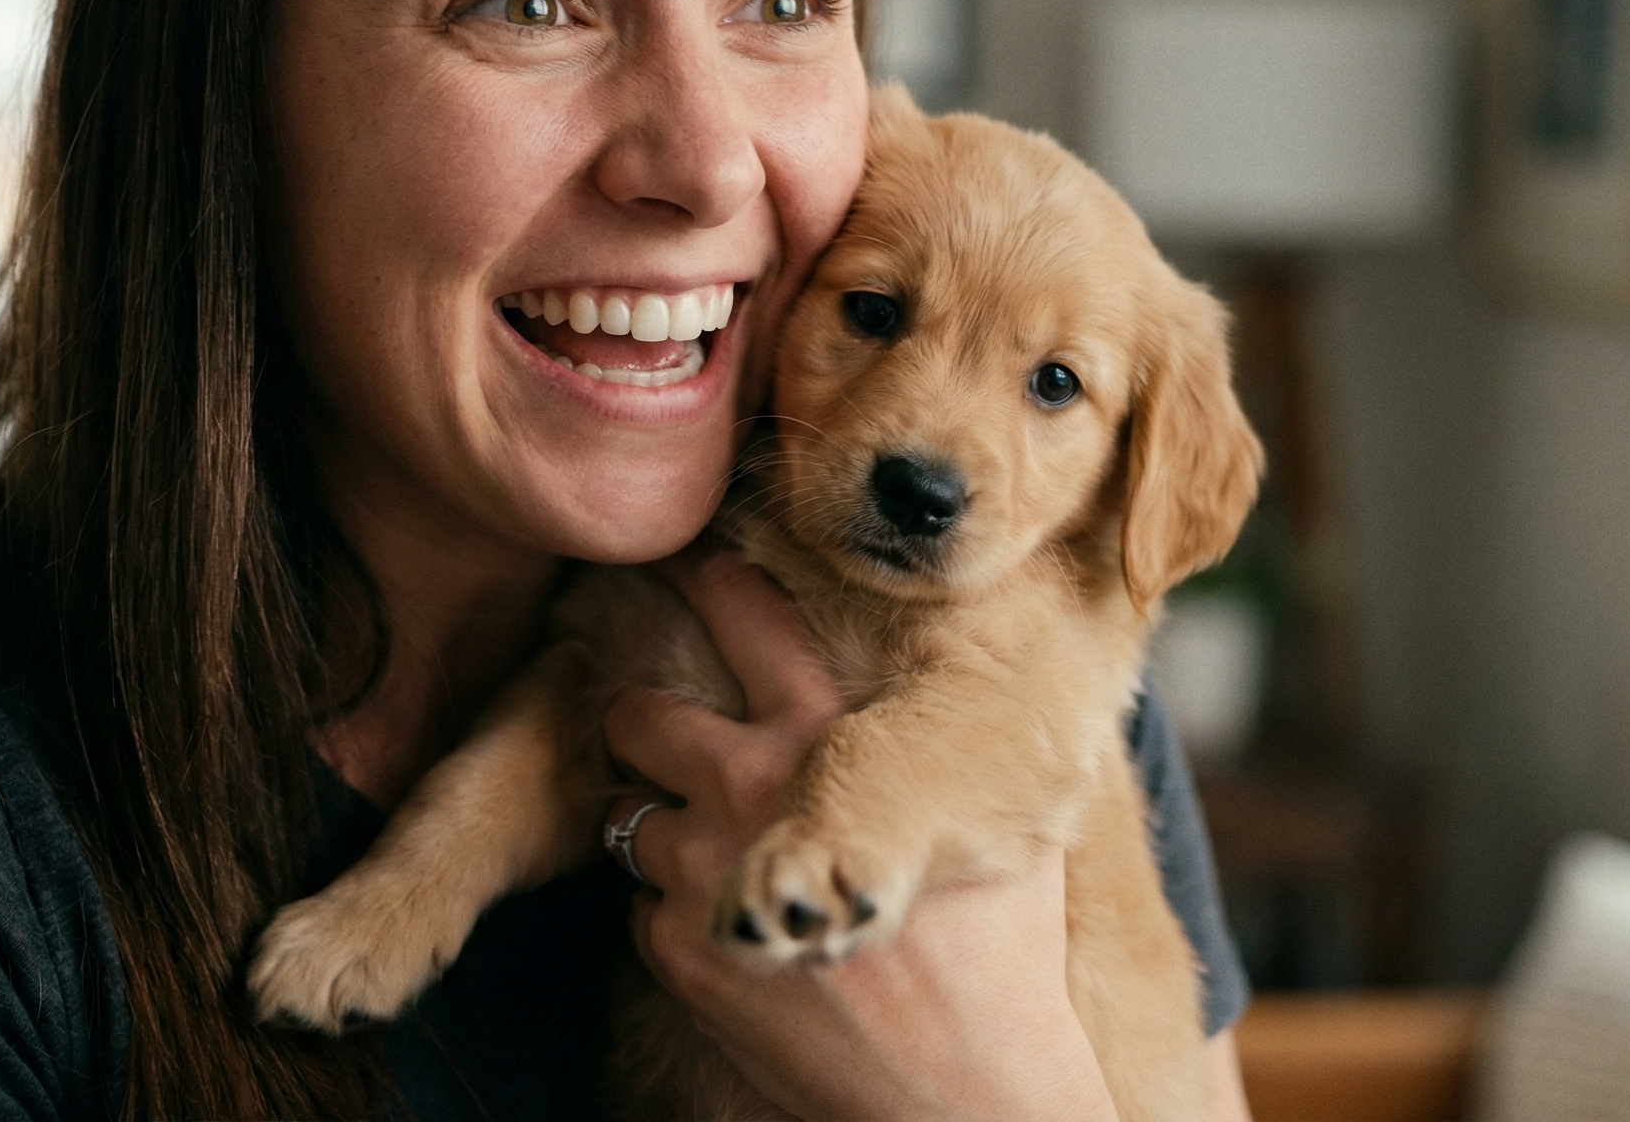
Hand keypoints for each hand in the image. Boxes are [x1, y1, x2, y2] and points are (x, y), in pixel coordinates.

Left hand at [602, 546, 1117, 1120]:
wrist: (962, 1092)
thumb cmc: (1002, 955)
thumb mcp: (997, 818)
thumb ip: (958, 740)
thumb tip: (989, 677)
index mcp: (828, 738)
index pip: (742, 614)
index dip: (705, 577)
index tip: (685, 561)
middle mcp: (749, 789)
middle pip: (638, 715)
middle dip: (639, 719)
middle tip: (653, 727)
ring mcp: (703, 874)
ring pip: (626, 816)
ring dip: (656, 831)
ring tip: (711, 856)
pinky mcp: (681, 952)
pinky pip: (643, 908)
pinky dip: (678, 916)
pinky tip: (740, 932)